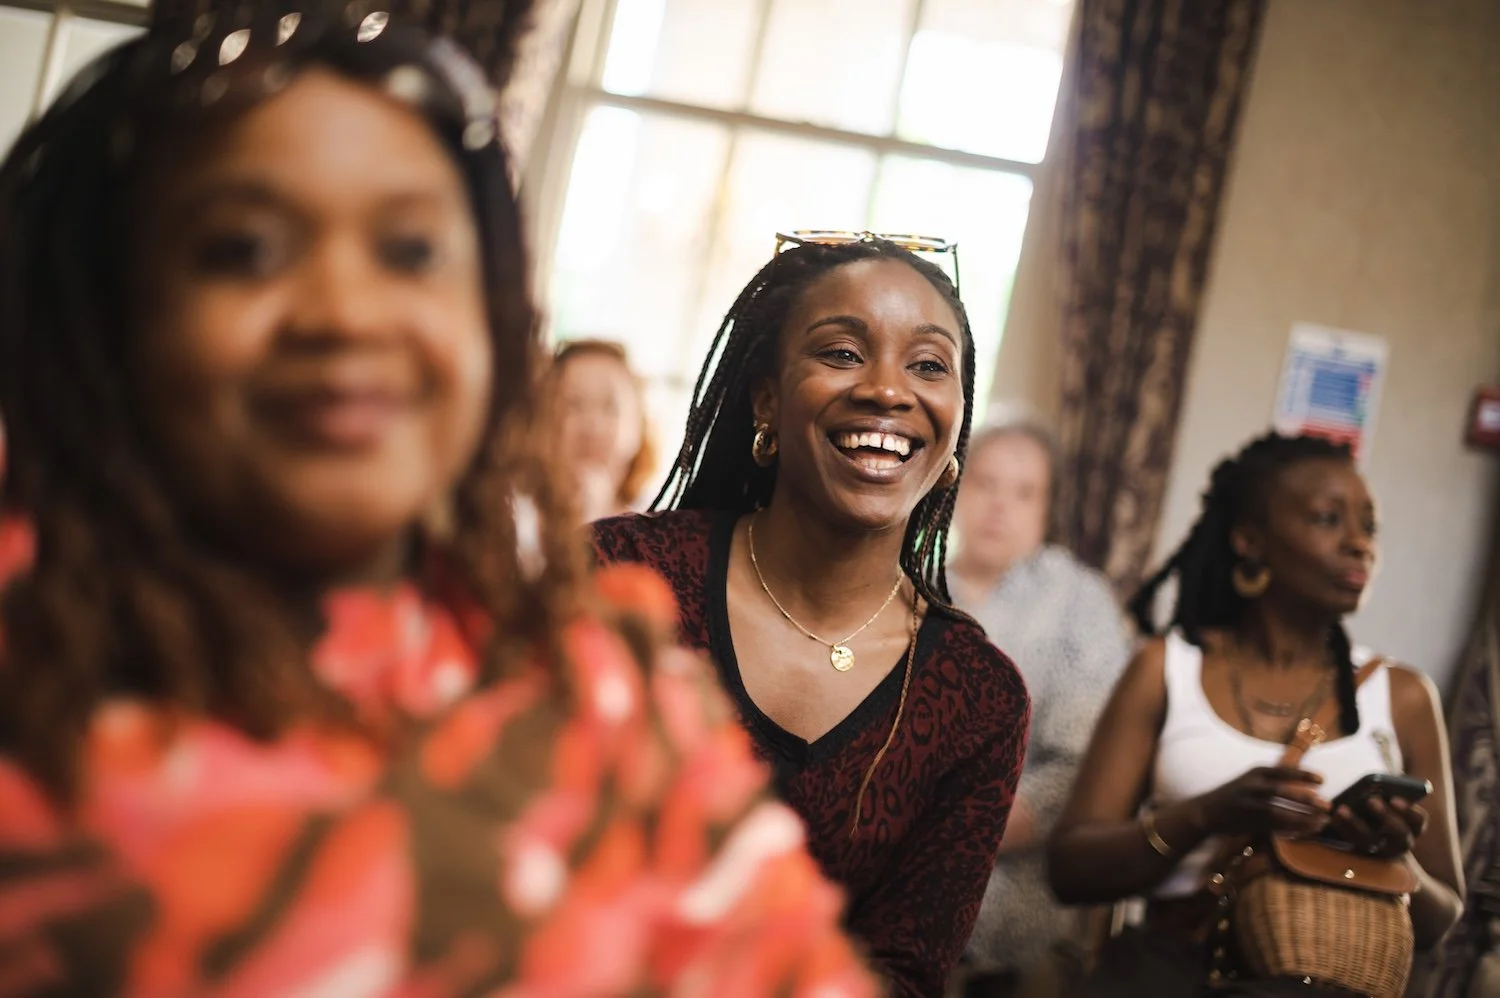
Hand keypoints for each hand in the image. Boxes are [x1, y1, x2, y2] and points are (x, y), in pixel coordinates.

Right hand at [1196, 766, 1331, 838]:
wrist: (1207, 811)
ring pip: (1278, 812)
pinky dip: (1291, 830)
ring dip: (1301, 818)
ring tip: (1321, 822)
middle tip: (1327, 804)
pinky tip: (1306, 832)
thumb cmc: (1235, 794)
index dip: (1303, 774)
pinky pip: (1273, 827)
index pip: (1282, 771)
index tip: (1322, 780)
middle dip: (1305, 798)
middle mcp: (1250, 787)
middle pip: (1281, 791)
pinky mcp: (1246, 822)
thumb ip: (1273, 782)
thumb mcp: (1251, 780)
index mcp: (1254, 773)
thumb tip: (1305, 788)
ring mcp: (1247, 805)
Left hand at [1325, 796, 1426, 857]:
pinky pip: (1350, 844)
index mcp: (1413, 826)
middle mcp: (1401, 842)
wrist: (1373, 831)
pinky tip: (1331, 816)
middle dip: (1385, 815)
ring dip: (1356, 824)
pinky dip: (1341, 829)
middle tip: (1370, 800)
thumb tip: (1382, 778)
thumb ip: (1390, 789)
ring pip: (1371, 841)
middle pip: (1398, 832)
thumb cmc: (1383, 805)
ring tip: (1342, 808)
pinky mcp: (1361, 853)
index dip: (1409, 810)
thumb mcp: (1390, 797)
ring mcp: (1381, 850)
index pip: (1419, 820)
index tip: (1394, 798)